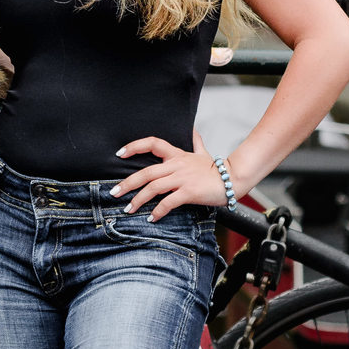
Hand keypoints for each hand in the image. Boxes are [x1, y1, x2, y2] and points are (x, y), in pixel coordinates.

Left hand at [112, 129, 226, 218]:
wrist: (234, 179)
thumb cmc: (217, 169)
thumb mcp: (204, 153)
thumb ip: (196, 142)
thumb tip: (193, 130)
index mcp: (177, 154)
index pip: (152, 143)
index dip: (134, 146)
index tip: (119, 153)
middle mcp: (177, 165)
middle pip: (146, 172)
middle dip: (128, 183)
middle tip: (114, 192)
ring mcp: (182, 178)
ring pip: (154, 187)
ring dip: (138, 200)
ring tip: (129, 209)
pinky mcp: (189, 192)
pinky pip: (168, 202)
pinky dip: (158, 211)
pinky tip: (151, 218)